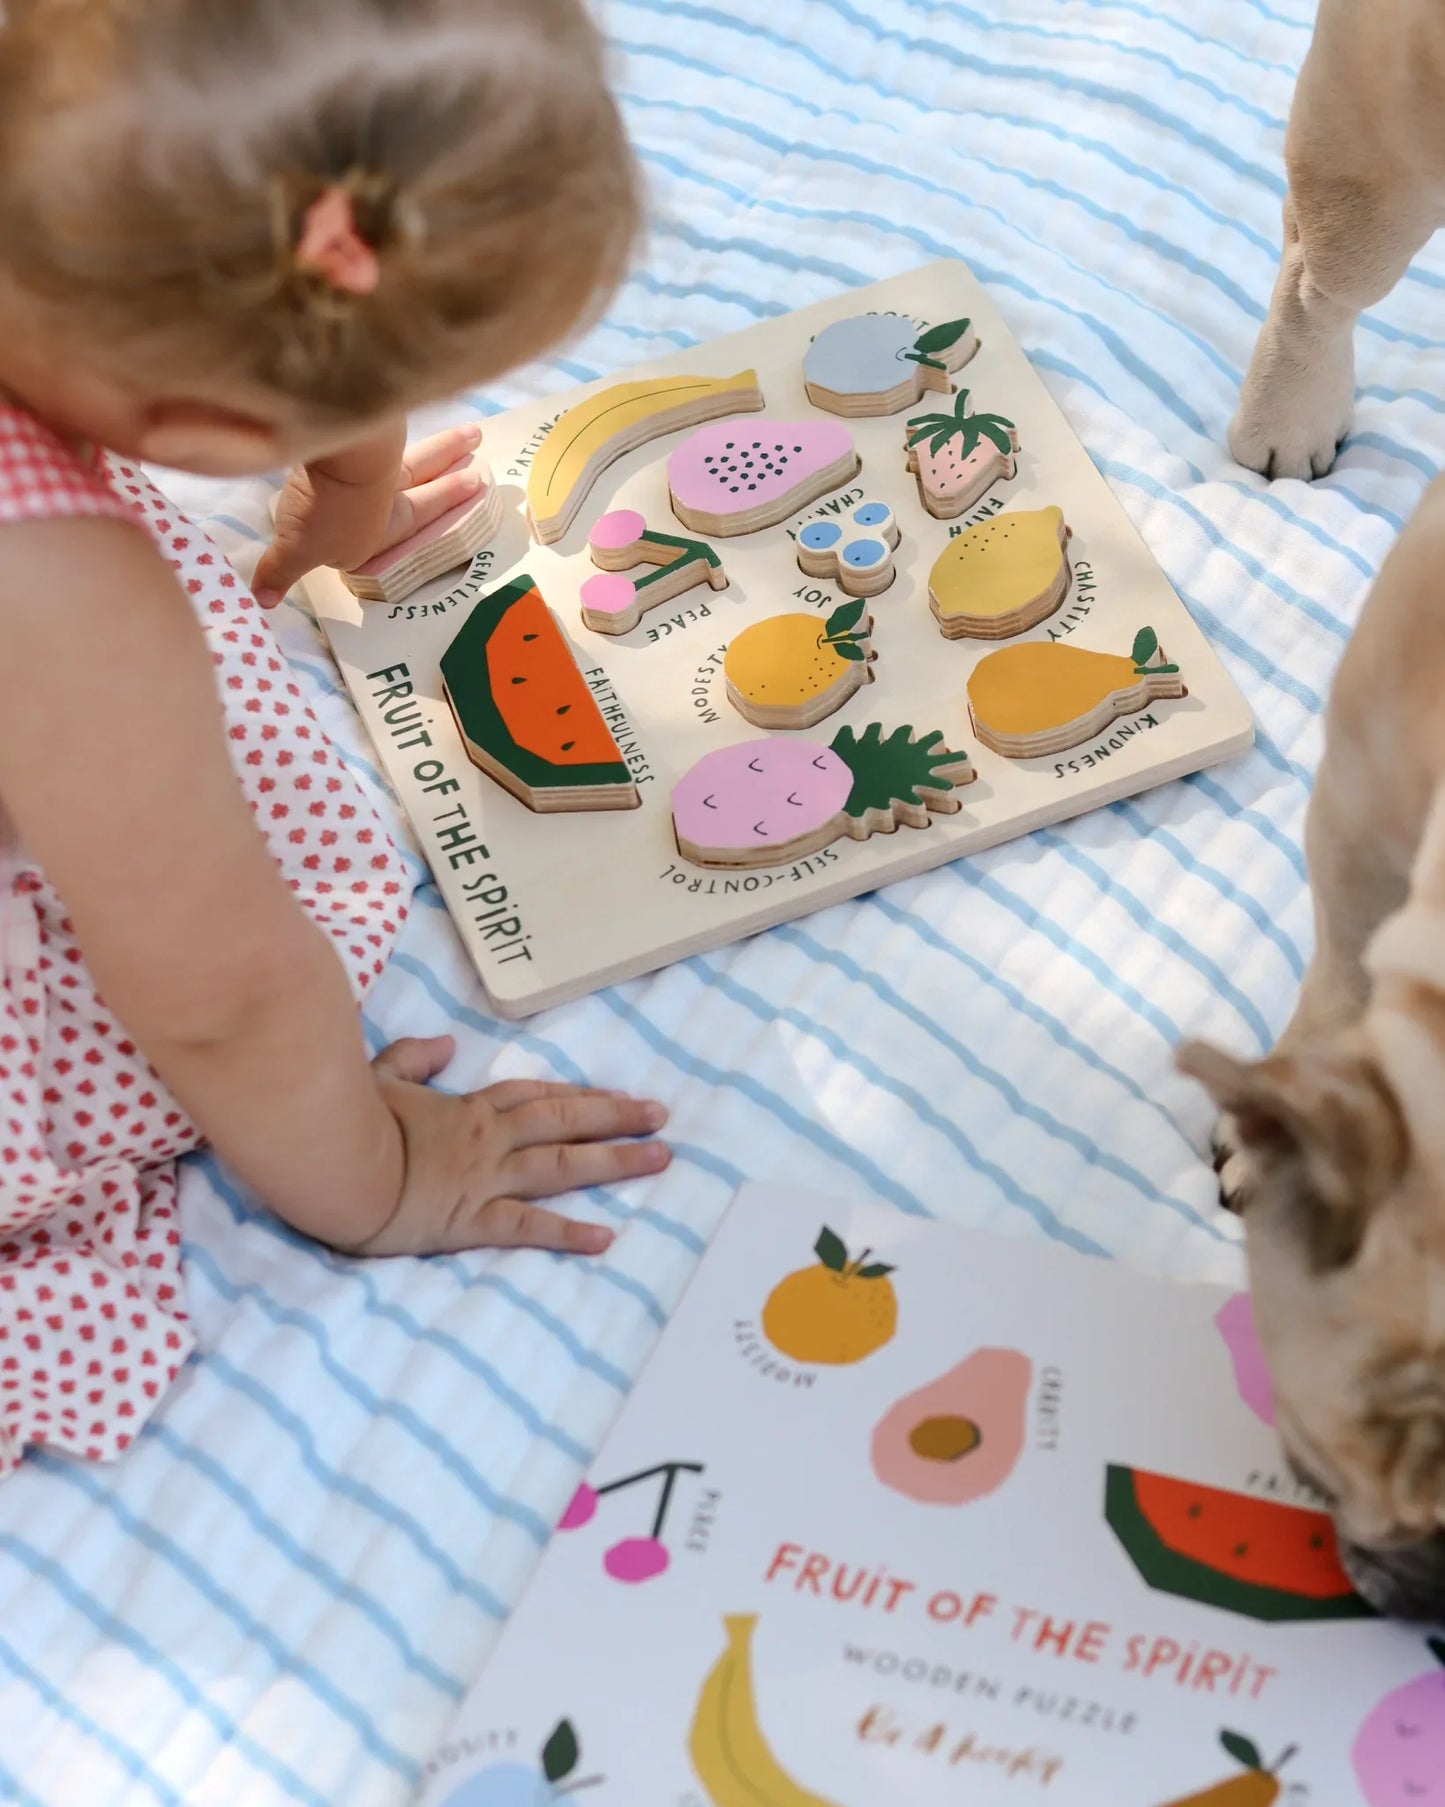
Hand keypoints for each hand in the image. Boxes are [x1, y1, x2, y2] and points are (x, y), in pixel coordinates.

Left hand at [252, 423, 486, 607]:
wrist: (344, 458)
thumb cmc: (326, 511)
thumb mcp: (293, 549)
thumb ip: (279, 571)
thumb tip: (262, 600)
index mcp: (374, 540)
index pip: (400, 530)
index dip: (427, 515)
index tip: (449, 506)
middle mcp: (390, 509)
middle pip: (425, 499)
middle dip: (450, 489)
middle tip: (482, 478)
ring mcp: (390, 476)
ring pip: (422, 464)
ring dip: (446, 452)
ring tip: (475, 436)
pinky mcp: (386, 444)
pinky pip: (407, 444)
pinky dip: (429, 436)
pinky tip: (445, 427)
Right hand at [356, 1037, 670, 1256]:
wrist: (331, 1162)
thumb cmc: (345, 1119)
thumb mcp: (378, 1076)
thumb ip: (413, 1058)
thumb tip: (446, 1044)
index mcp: (468, 1109)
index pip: (535, 1097)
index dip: (578, 1096)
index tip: (616, 1097)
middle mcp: (488, 1140)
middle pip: (564, 1123)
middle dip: (616, 1119)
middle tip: (662, 1117)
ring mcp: (485, 1179)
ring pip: (562, 1165)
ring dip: (614, 1161)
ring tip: (661, 1159)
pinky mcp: (471, 1220)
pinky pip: (528, 1226)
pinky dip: (567, 1234)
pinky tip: (606, 1239)